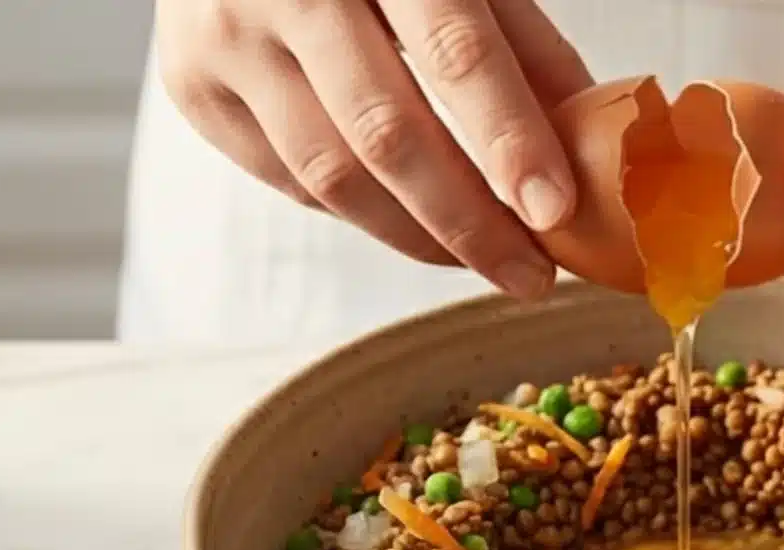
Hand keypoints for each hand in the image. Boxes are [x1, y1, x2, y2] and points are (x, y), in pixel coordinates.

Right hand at [156, 0, 593, 299]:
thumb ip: (520, 41)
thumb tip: (591, 141)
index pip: (454, 53)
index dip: (508, 139)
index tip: (553, 212)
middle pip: (386, 135)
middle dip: (469, 223)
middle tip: (530, 275)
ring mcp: (222, 39)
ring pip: (331, 177)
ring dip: (420, 237)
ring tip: (485, 259)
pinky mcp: (192, 86)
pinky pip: (290, 180)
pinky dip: (361, 213)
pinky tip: (410, 220)